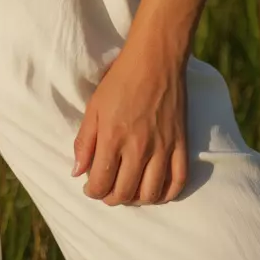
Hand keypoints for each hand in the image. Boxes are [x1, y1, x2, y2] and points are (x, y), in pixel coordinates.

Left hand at [71, 44, 189, 205]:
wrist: (155, 59)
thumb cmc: (121, 80)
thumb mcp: (94, 106)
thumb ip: (84, 141)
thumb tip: (77, 172)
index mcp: (113, 138)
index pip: (101, 183)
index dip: (92, 191)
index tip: (89, 186)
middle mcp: (139, 148)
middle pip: (124, 193)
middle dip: (110, 198)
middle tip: (106, 190)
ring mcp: (163, 148)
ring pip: (150, 194)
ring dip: (136, 199)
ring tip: (128, 190)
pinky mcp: (181, 145)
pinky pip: (178, 182)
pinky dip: (166, 195)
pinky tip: (155, 192)